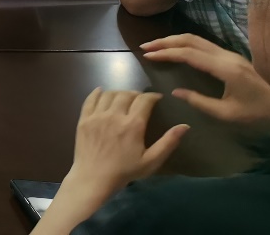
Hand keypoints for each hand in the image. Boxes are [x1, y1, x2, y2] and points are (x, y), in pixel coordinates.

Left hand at [64, 89, 187, 194]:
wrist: (94, 177)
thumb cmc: (125, 171)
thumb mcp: (151, 161)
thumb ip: (168, 142)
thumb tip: (185, 126)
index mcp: (132, 125)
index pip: (144, 100)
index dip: (152, 96)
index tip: (157, 98)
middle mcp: (114, 116)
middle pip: (126, 94)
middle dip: (136, 94)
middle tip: (141, 100)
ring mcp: (97, 116)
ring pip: (109, 94)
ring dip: (119, 93)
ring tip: (124, 98)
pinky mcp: (84, 118)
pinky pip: (90, 99)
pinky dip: (97, 93)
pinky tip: (102, 92)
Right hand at [142, 33, 269, 123]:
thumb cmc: (254, 113)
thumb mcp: (226, 114)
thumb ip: (199, 102)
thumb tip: (175, 92)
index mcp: (225, 69)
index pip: (189, 54)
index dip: (167, 53)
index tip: (148, 56)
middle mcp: (226, 56)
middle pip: (190, 40)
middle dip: (166, 41)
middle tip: (145, 46)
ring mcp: (228, 54)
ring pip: (196, 38)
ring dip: (173, 40)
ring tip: (155, 46)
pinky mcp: (229, 56)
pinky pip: (202, 43)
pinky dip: (183, 43)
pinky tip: (174, 49)